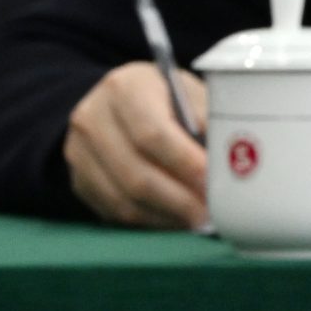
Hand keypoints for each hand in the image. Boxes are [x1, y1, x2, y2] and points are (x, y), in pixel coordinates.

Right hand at [64, 63, 208, 229]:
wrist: (117, 102)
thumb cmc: (166, 96)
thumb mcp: (188, 91)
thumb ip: (208, 118)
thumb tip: (232, 158)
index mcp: (123, 89)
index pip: (152, 134)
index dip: (185, 164)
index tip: (215, 183)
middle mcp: (91, 119)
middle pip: (135, 174)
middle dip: (179, 199)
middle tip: (212, 212)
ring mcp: (78, 152)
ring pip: (124, 199)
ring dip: (166, 216)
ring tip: (200, 221)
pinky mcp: (79, 180)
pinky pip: (115, 211)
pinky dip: (151, 220)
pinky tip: (177, 220)